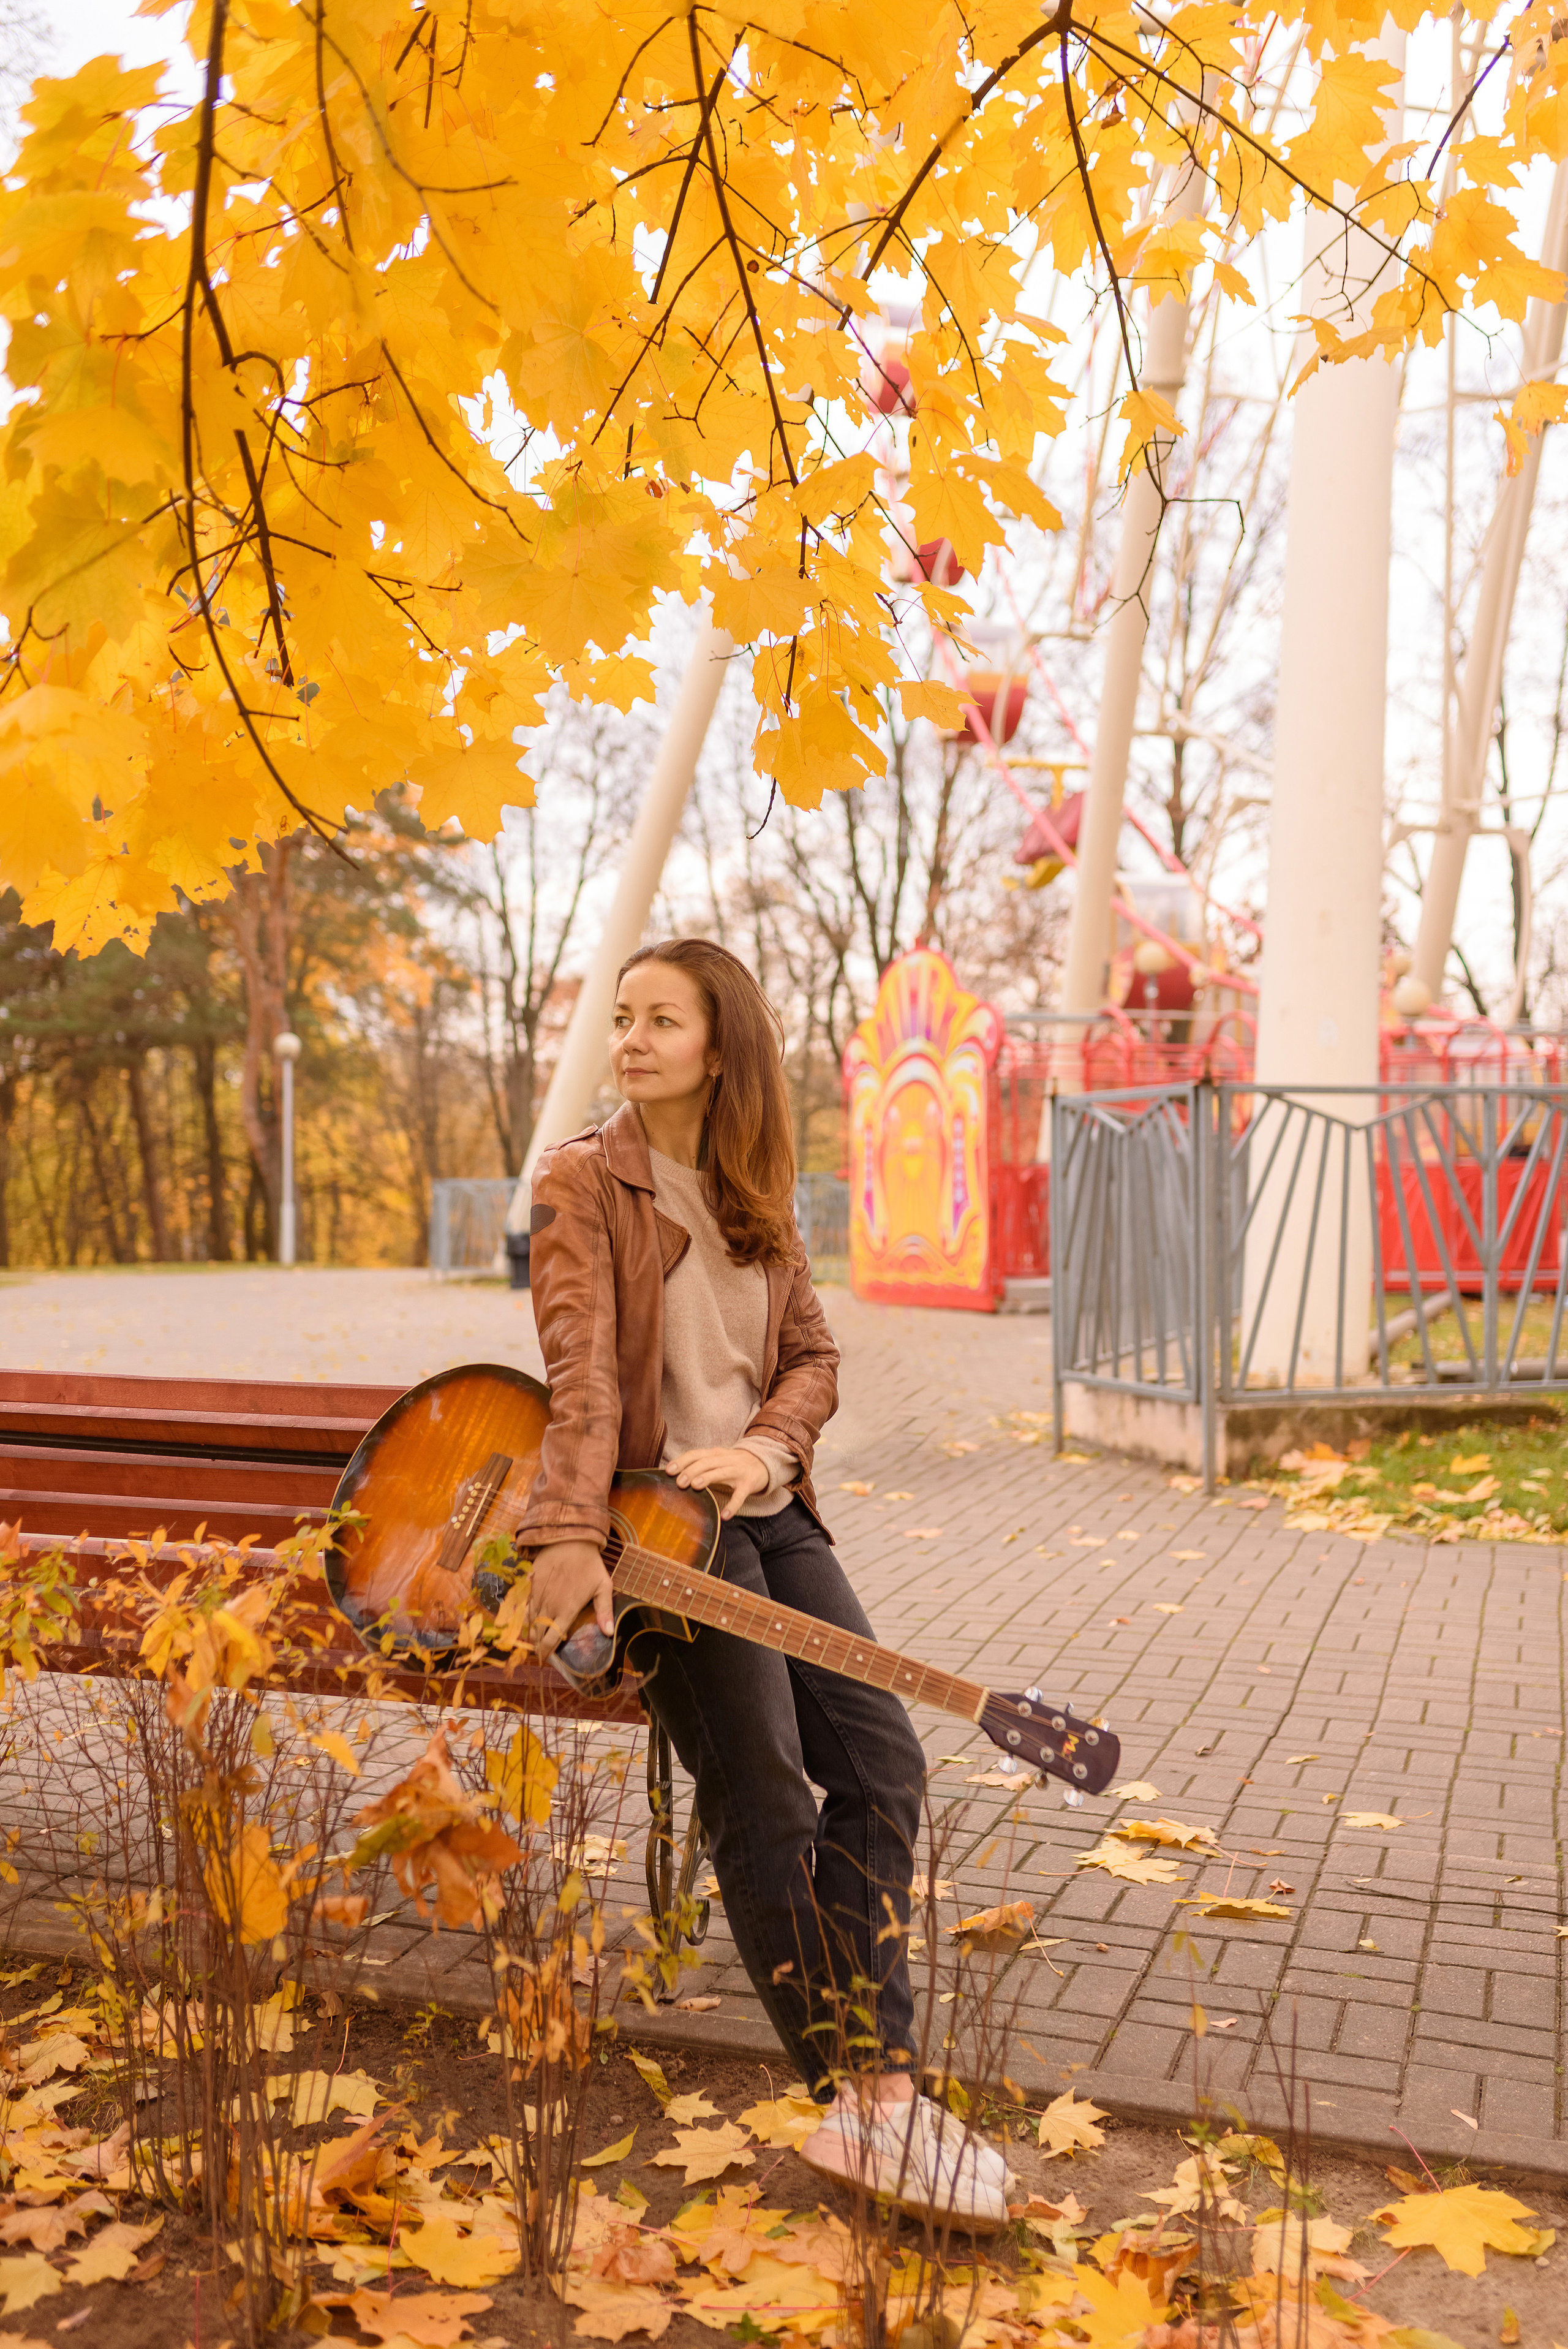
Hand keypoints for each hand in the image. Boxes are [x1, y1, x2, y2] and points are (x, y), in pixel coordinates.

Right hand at [527, 1540, 613, 1659]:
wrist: (569, 1539)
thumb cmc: (589, 1564)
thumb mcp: (603, 1586)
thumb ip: (604, 1610)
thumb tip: (609, 1633)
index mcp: (567, 1610)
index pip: (551, 1639)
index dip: (546, 1653)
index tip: (545, 1660)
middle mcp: (549, 1606)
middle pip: (537, 1634)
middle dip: (536, 1646)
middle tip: (539, 1652)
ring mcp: (538, 1596)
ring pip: (529, 1622)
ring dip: (530, 1633)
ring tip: (534, 1640)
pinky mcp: (531, 1585)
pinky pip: (524, 1606)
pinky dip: (525, 1617)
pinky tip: (528, 1621)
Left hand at [667, 1445, 770, 1520]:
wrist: (763, 1462)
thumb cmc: (733, 1464)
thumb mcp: (717, 1459)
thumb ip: (700, 1465)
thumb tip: (675, 1476)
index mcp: (715, 1454)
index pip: (696, 1454)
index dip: (682, 1461)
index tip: (668, 1471)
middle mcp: (725, 1460)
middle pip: (706, 1463)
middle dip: (691, 1471)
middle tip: (679, 1483)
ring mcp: (737, 1471)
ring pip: (720, 1473)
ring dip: (707, 1478)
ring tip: (695, 1487)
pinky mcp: (748, 1484)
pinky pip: (740, 1495)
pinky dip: (733, 1505)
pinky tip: (724, 1516)